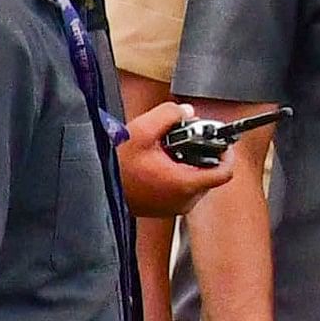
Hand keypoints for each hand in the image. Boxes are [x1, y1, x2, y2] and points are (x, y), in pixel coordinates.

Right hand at [115, 101, 237, 216]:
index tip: (221, 142)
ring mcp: (174, 207)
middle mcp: (184, 200)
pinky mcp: (163, 209)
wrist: (92, 188)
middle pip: (209, 173)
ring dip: (187, 164)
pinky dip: (176, 175)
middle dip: (201, 153)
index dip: (227, 153)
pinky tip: (158, 163)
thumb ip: (169, 115)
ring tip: (167, 151)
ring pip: (195, 181)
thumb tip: (186, 111)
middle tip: (186, 139)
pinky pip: (181, 189)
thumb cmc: (115, 165)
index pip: (225, 171)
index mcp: (185, 184)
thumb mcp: (141, 130)